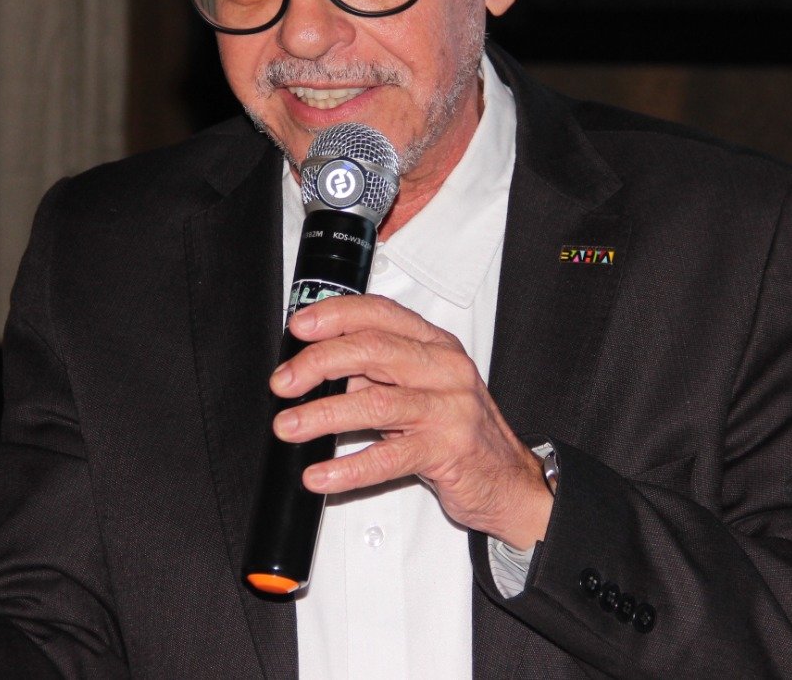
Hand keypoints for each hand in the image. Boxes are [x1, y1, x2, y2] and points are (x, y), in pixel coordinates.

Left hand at [273, 295, 552, 548]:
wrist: (507, 478)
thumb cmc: (457, 430)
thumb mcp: (421, 389)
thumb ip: (376, 375)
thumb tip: (316, 369)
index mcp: (435, 345)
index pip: (381, 314)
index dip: (335, 316)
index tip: (299, 327)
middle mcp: (445, 369)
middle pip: (373, 350)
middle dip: (319, 362)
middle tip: (284, 382)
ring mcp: (449, 409)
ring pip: (376, 402)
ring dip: (323, 414)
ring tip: (289, 427)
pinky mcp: (448, 451)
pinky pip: (389, 458)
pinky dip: (348, 468)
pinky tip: (321, 474)